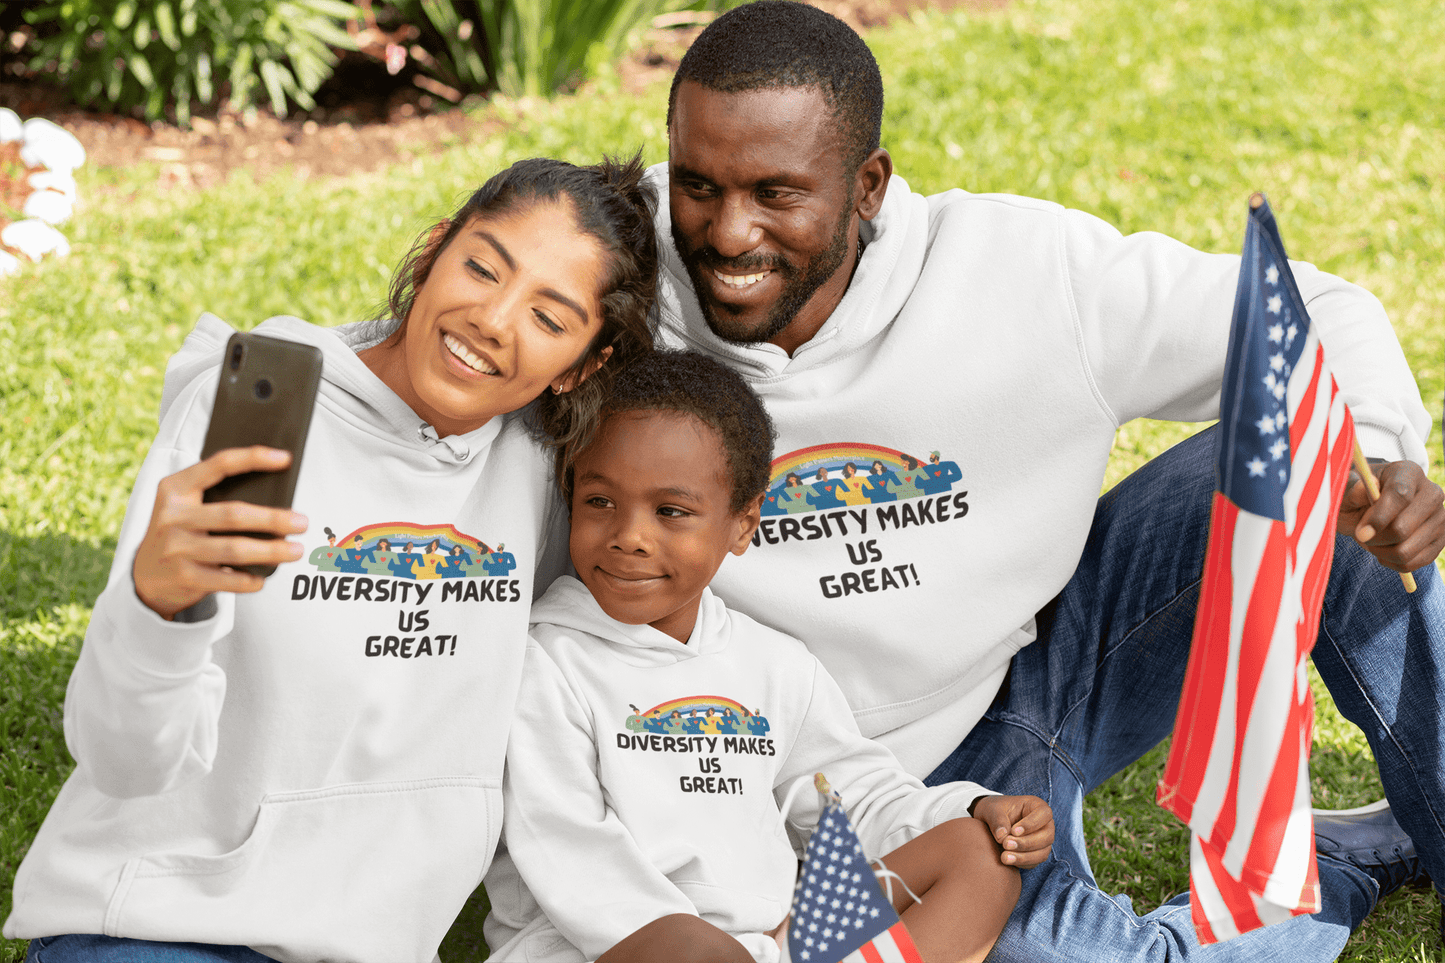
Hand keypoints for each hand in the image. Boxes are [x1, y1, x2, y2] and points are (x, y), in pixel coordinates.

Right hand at [133, 446, 308, 619]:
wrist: (145, 576)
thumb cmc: (180, 533)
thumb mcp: (185, 506)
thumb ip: (215, 495)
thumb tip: (274, 495)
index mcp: (175, 489)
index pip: (219, 464)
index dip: (254, 458)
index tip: (285, 459)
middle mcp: (172, 516)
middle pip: (234, 514)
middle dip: (274, 519)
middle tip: (302, 522)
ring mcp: (175, 547)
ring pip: (234, 549)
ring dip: (271, 551)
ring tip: (296, 551)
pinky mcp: (183, 576)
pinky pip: (226, 579)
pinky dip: (249, 580)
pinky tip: (263, 579)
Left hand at [971, 794, 1054, 868]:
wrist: (990, 822)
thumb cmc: (995, 810)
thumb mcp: (992, 809)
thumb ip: (997, 819)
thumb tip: (1002, 836)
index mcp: (1037, 806)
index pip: (1044, 814)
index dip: (1031, 824)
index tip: (1013, 831)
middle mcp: (1045, 824)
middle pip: (1047, 836)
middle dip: (1027, 843)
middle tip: (1006, 844)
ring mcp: (1043, 841)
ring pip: (1042, 853)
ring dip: (1024, 857)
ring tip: (1004, 857)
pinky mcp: (1036, 854)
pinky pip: (1034, 862)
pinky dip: (1022, 863)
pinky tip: (1008, 860)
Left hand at [1336, 459, 1444, 572]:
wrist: (1368, 510)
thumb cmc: (1354, 497)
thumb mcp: (1346, 490)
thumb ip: (1353, 489)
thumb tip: (1367, 487)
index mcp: (1408, 473)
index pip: (1400, 495)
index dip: (1378, 517)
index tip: (1360, 532)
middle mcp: (1432, 493)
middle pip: (1403, 528)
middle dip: (1375, 538)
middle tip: (1361, 534)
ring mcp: (1440, 518)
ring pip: (1406, 550)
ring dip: (1380, 552)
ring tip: (1371, 541)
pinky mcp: (1440, 541)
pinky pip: (1411, 563)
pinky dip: (1390, 562)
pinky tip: (1382, 550)